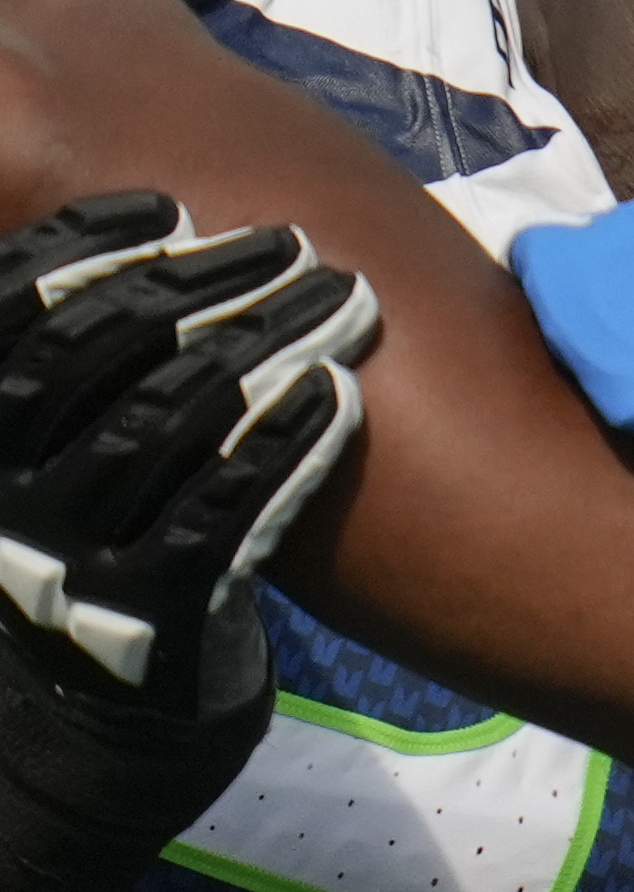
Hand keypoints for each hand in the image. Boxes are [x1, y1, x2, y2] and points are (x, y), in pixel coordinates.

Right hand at [0, 195, 372, 709]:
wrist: (127, 688)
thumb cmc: (120, 522)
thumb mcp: (74, 441)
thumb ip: (91, 354)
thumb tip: (162, 219)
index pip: (6, 311)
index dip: (76, 247)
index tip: (169, 203)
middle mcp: (6, 487)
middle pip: (87, 351)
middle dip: (191, 281)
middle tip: (287, 243)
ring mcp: (68, 552)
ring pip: (162, 423)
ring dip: (262, 348)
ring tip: (342, 299)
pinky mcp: (147, 609)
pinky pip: (218, 512)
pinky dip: (280, 446)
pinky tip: (335, 394)